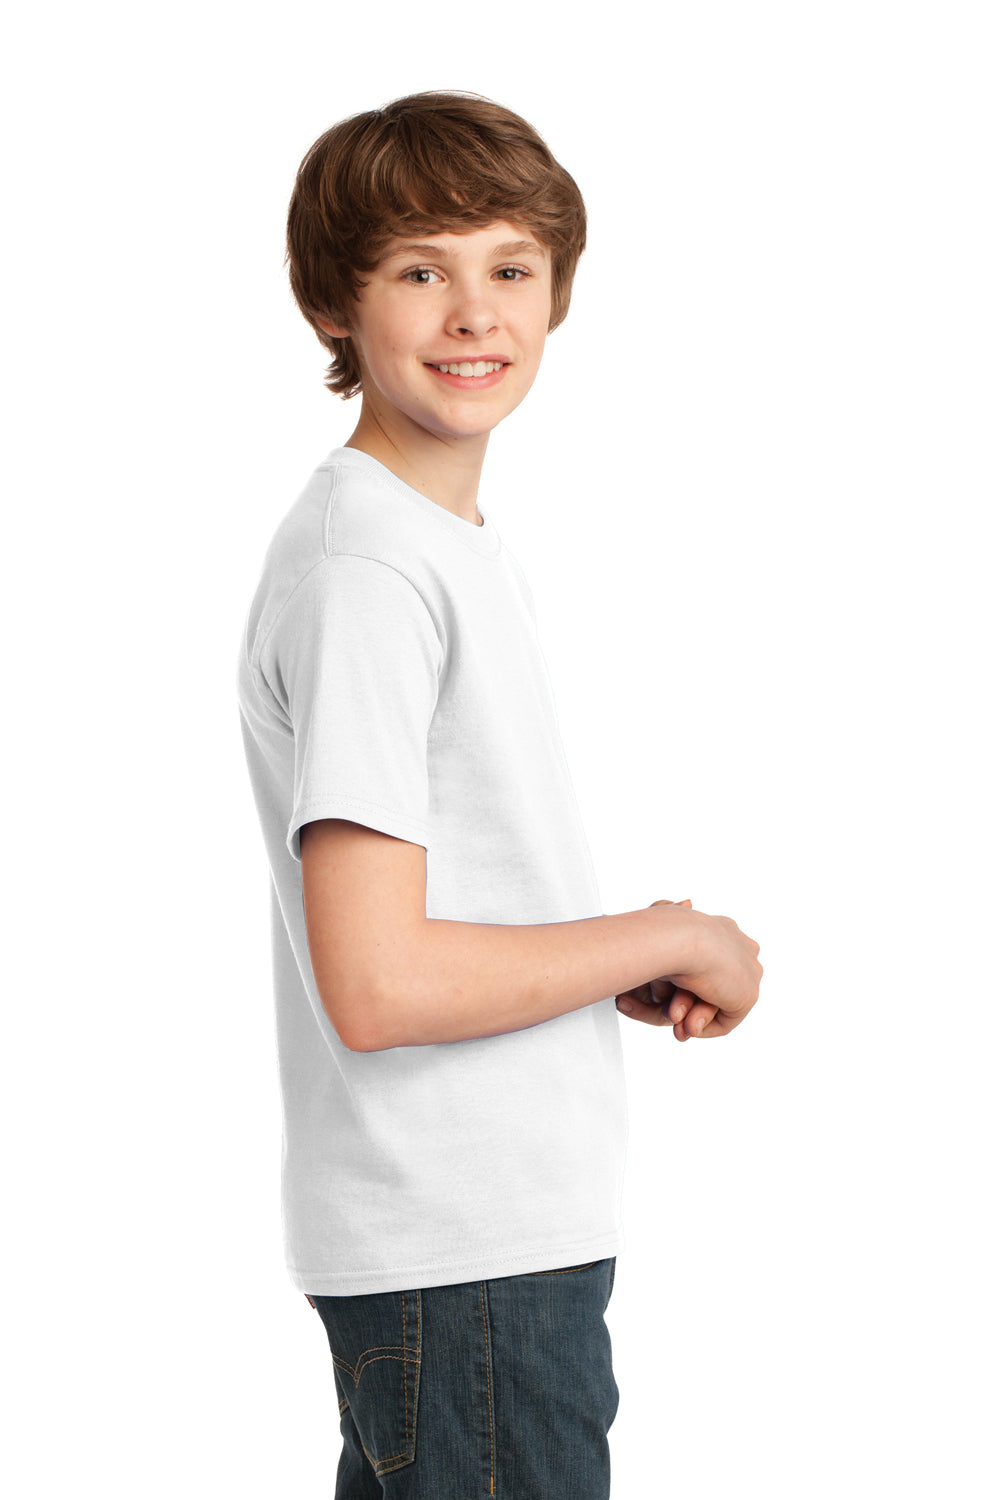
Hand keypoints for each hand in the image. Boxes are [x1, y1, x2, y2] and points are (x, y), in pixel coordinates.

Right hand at [616, 899, 761, 1041]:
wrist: (679, 938)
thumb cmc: (663, 929)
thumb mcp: (664, 919)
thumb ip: (672, 921)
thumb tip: (686, 906)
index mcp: (724, 930)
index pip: (710, 961)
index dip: (687, 980)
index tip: (665, 994)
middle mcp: (741, 948)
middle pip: (715, 983)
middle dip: (691, 1002)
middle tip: (670, 1014)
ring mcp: (748, 971)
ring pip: (719, 1000)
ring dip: (694, 1014)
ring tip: (675, 1021)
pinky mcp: (747, 995)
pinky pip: (726, 1020)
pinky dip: (704, 1025)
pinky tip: (687, 1024)